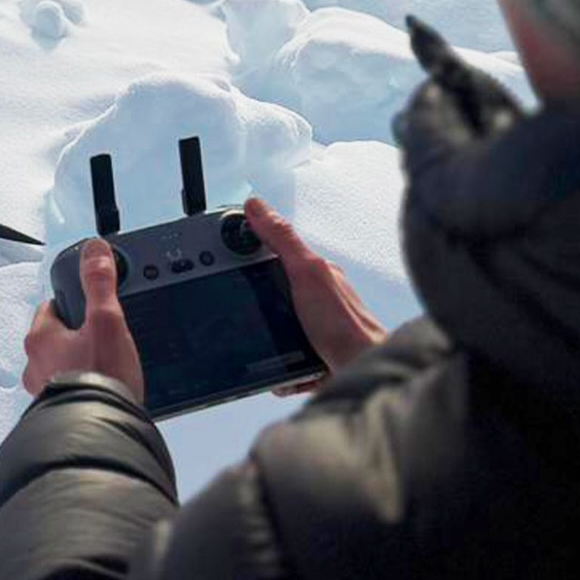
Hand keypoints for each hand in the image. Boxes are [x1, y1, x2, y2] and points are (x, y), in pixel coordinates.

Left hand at [22, 238, 144, 401]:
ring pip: (59, 368)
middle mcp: (35, 366)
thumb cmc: (99, 380)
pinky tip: (100, 395)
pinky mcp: (57, 416)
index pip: (51, 309)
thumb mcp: (107, 321)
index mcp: (40, 338)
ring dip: (77, 366)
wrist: (99, 437)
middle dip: (75, 338)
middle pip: (55, 340)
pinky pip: (67, 395)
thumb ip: (100, 283)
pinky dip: (80, 392)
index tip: (87, 306)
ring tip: (104, 368)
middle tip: (101, 339)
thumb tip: (94, 250)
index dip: (71, 305)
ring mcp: (43, 393)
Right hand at [246, 198, 385, 376]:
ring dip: (262, 331)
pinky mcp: (309, 353)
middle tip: (233, 301)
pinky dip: (275, 360)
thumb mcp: (307, 273)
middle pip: (267, 284)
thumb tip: (257, 207)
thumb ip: (283, 240)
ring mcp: (311, 325)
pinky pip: (281, 353)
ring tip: (253, 336)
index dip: (243, 246)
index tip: (218, 251)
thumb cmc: (346, 327)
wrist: (362, 371)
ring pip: (272, 320)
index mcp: (311, 271)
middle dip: (250, 294)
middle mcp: (312, 295)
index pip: (270, 246)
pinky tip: (273, 363)